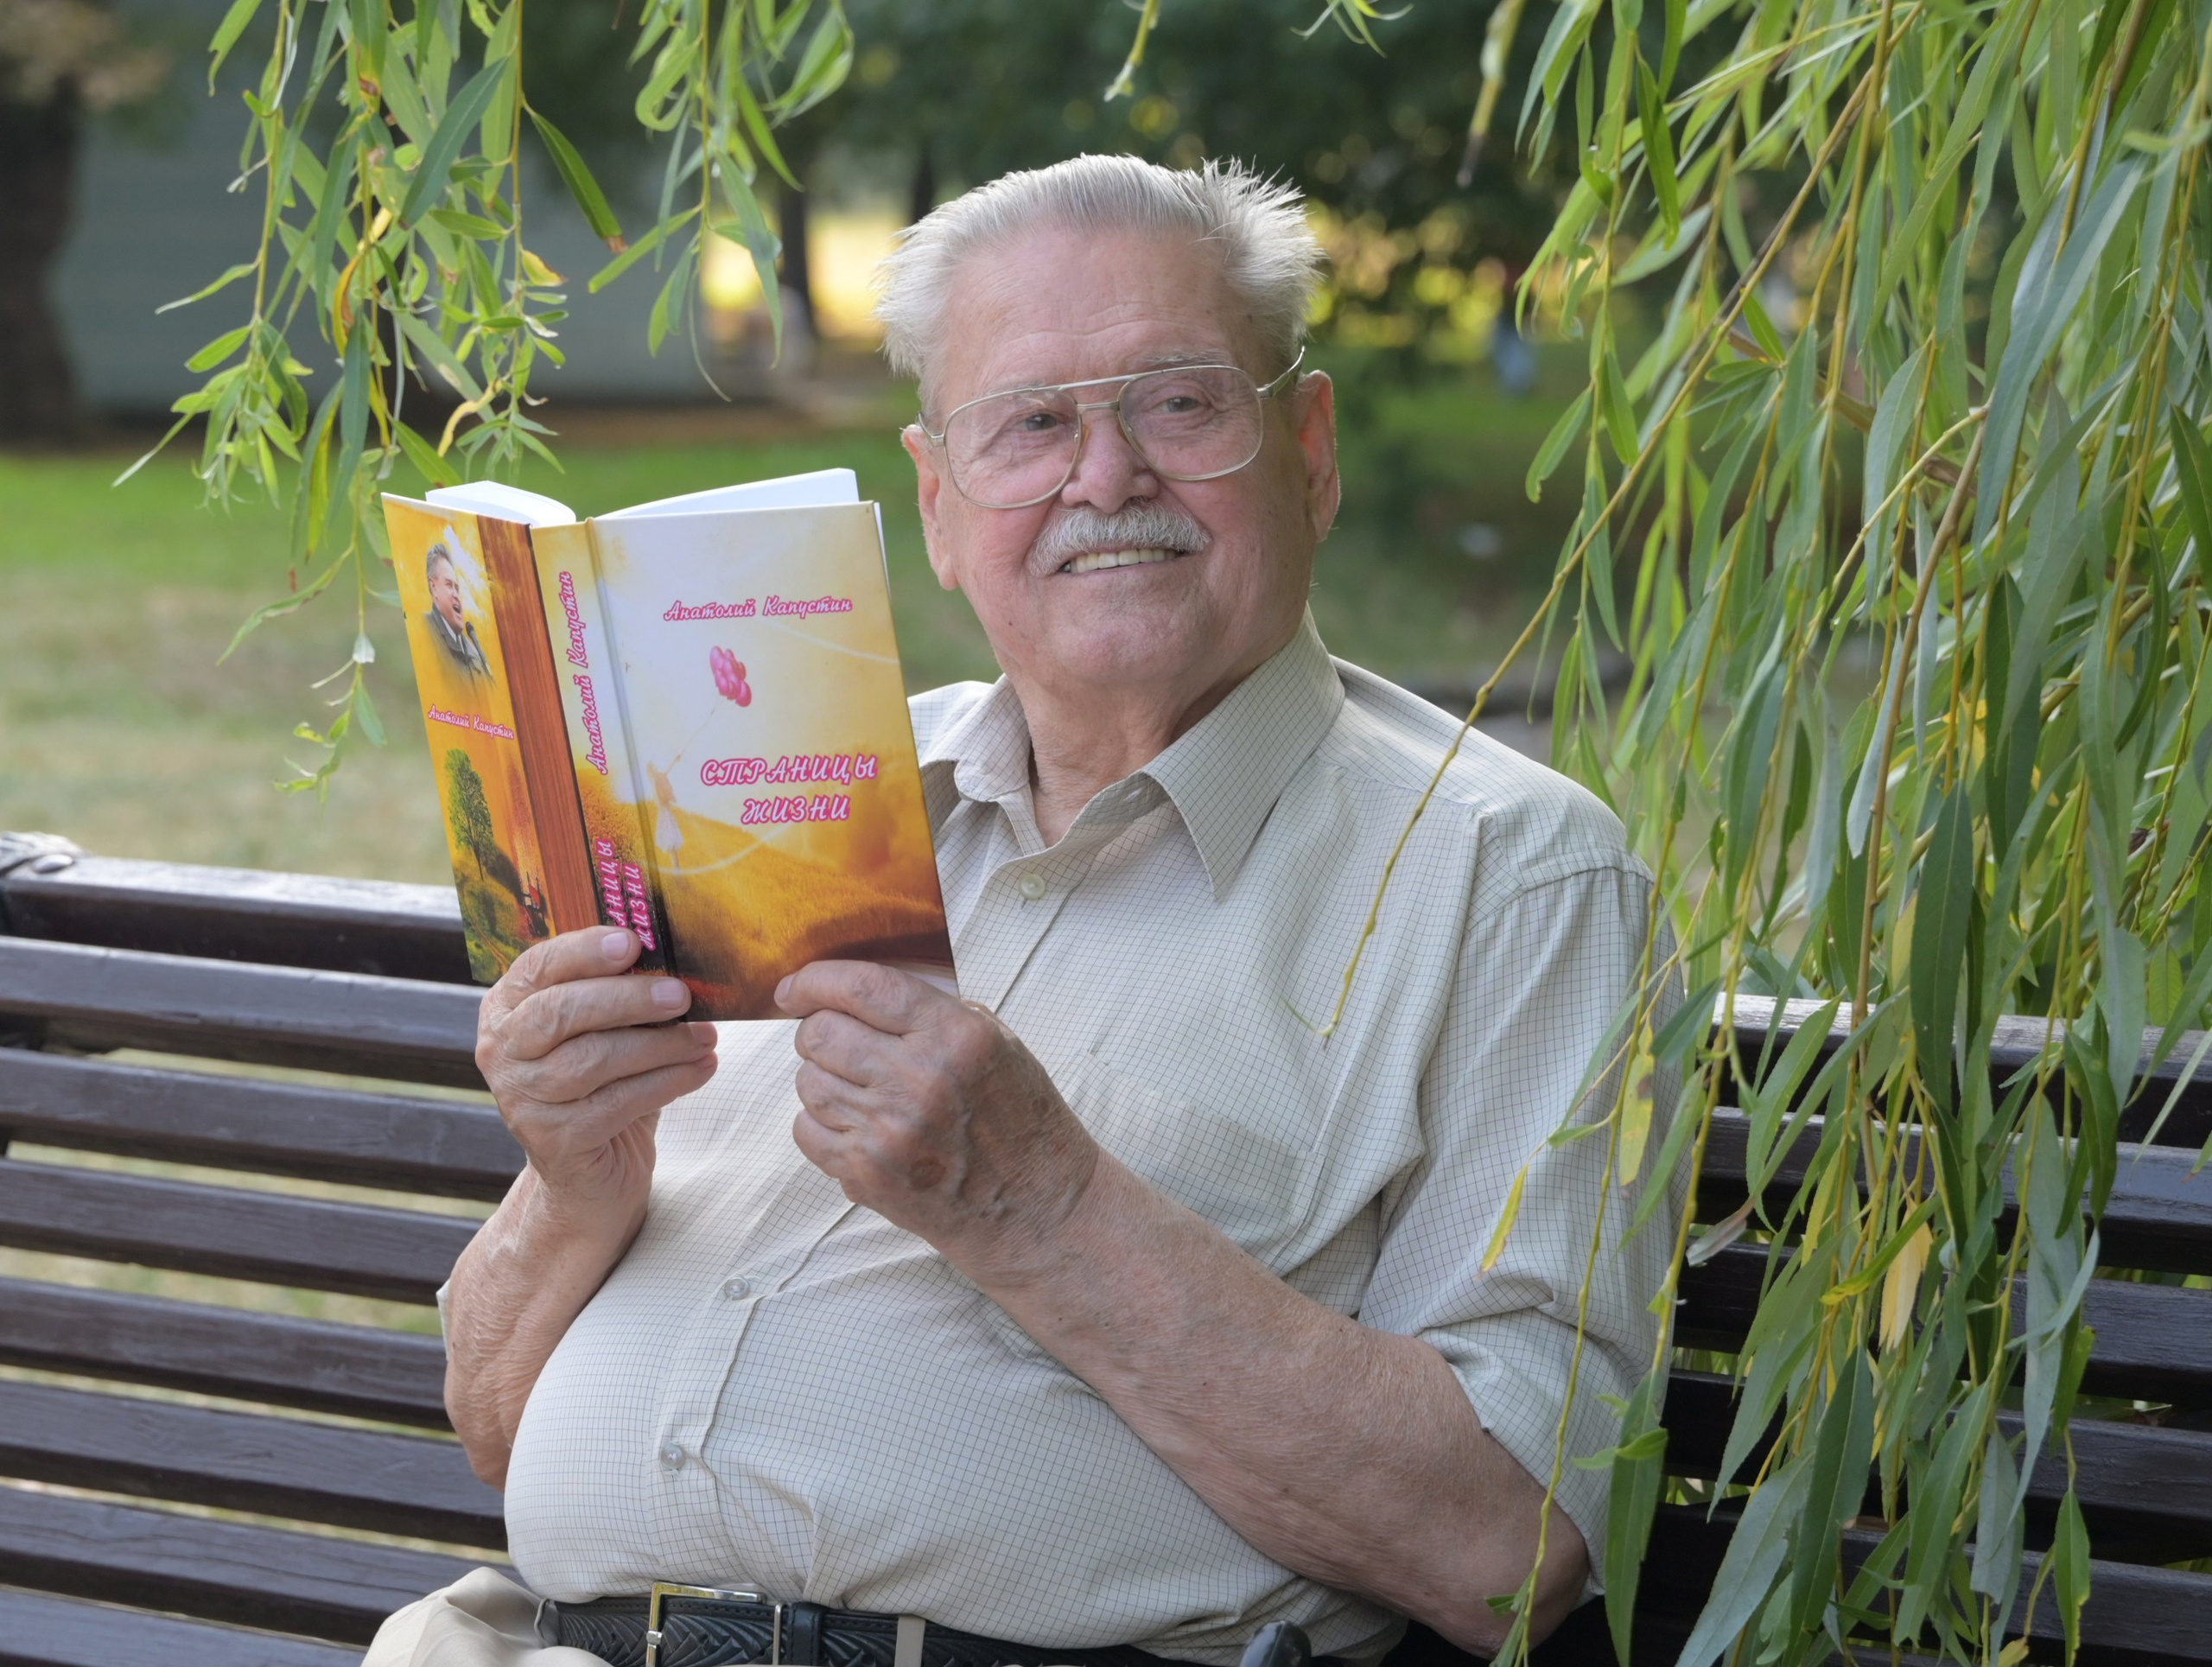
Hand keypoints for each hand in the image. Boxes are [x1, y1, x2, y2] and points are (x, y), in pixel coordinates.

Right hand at [475, 928, 718, 1225]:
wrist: (591, 1173)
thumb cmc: (604, 1084)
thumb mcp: (604, 1031)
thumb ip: (619, 992)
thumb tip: (672, 955)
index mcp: (508, 1009)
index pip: (538, 967)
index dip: (583, 951)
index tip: (633, 942)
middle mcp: (502, 1052)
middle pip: (561, 1012)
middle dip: (627, 998)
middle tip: (682, 994)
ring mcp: (522, 1100)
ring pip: (593, 1059)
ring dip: (660, 1044)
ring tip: (706, 1036)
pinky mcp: (554, 1142)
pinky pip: (617, 1102)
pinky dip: (668, 1081)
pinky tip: (703, 1068)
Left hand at [776, 961, 1097, 1277]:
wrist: (1034, 1206)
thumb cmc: (1016, 1116)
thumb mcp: (995, 1041)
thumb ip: (929, 1010)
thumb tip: (849, 989)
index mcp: (956, 1036)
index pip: (862, 987)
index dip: (815, 980)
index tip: (794, 988)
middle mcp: (920, 1080)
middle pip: (819, 1034)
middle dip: (818, 1031)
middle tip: (839, 1043)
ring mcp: (889, 1132)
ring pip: (807, 1081)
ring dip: (824, 1078)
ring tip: (863, 1090)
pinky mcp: (867, 1174)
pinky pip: (805, 1129)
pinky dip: (821, 1122)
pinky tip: (860, 1125)